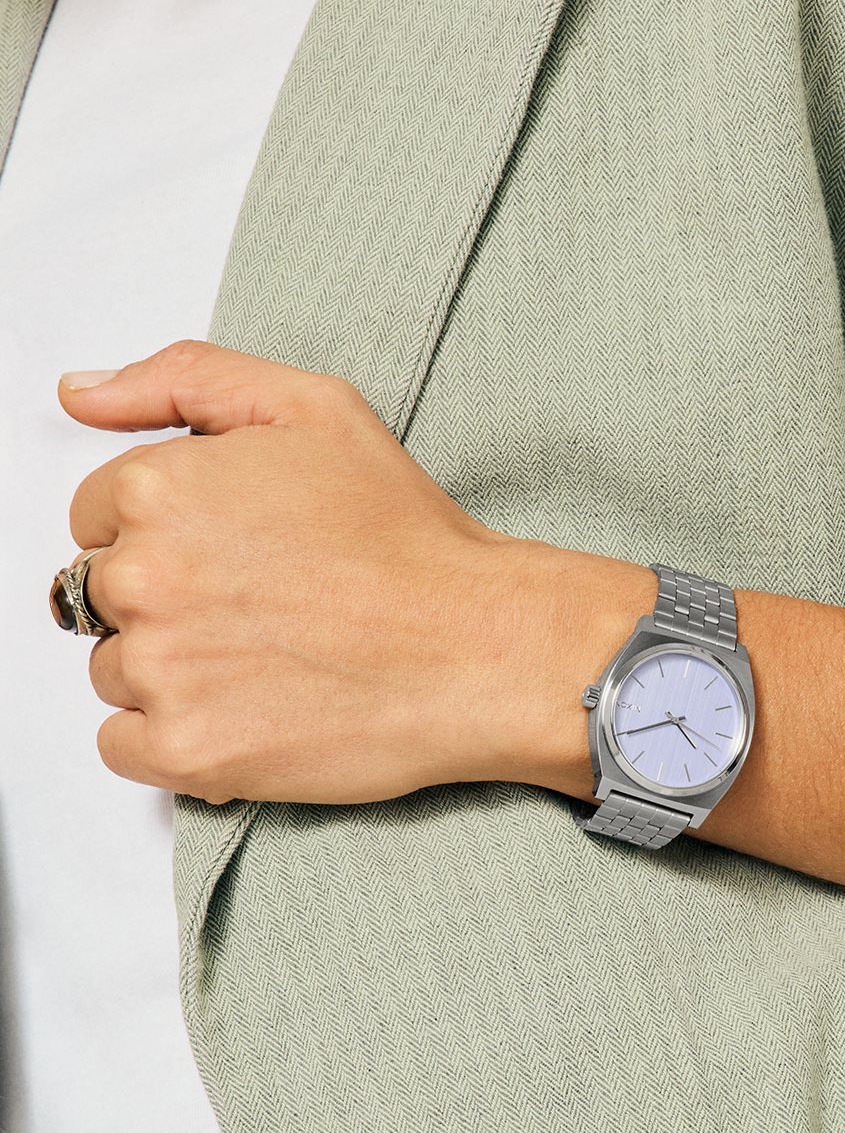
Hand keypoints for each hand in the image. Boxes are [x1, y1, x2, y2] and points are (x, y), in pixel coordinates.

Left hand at [59, 341, 634, 804]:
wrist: (475, 645)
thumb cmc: (405, 533)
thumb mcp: (309, 408)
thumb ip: (183, 378)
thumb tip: (81, 394)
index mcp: (160, 488)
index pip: (96, 513)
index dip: (166, 529)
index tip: (231, 549)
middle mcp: (144, 579)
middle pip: (99, 593)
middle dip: (164, 596)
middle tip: (256, 603)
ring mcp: (160, 672)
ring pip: (111, 669)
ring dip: (167, 667)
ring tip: (261, 656)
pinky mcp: (185, 753)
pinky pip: (120, 746)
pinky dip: (168, 735)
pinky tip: (239, 708)